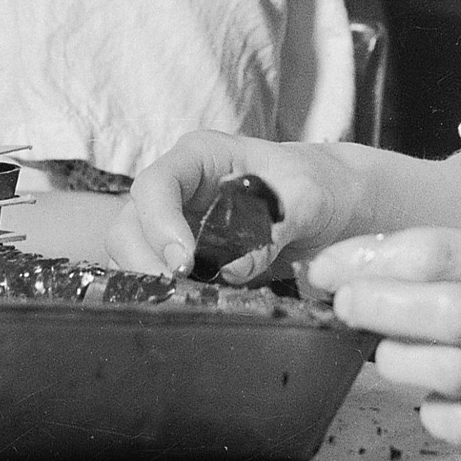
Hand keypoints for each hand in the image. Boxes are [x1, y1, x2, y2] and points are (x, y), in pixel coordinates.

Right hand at [105, 132, 370, 276]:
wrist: (331, 202)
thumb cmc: (318, 185)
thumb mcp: (308, 198)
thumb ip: (274, 227)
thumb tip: (234, 269)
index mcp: (201, 156)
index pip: (157, 184)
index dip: (160, 224)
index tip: (184, 263)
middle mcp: (178, 187)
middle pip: (129, 223)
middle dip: (145, 261)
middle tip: (181, 292)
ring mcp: (174, 220)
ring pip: (131, 253)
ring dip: (151, 281)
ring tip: (190, 301)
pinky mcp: (180, 253)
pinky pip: (153, 274)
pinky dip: (165, 293)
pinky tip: (194, 304)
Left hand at [303, 225, 460, 458]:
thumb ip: (455, 259)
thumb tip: (360, 264)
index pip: (437, 253)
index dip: (368, 259)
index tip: (329, 268)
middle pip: (447, 312)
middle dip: (378, 306)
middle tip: (347, 305)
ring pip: (451, 374)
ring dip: (399, 360)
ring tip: (391, 351)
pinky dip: (432, 410)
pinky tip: (436, 394)